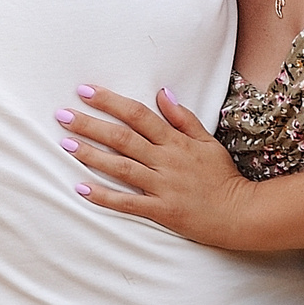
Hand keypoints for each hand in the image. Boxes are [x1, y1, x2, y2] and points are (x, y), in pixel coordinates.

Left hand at [55, 86, 254, 245]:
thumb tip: (162, 93)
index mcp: (176, 141)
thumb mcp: (207, 141)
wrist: (240, 213)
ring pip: (121, 167)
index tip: (86, 91)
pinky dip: (104, 196)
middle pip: (123, 138)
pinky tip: (81, 189)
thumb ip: (183, 118)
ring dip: (92, 155)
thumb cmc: (222, 176)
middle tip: (62, 115)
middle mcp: (166, 160)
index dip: (111, 101)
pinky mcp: (161, 211)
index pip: (138, 114)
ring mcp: (163, 186)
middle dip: (91, 125)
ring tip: (67, 144)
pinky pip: (128, 203)